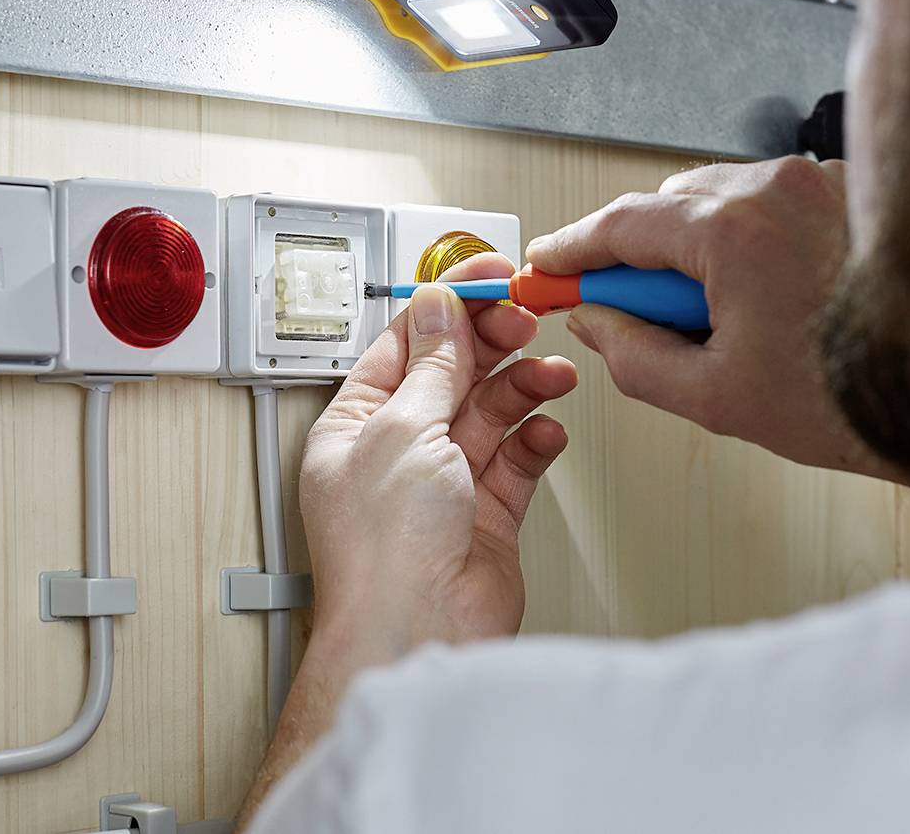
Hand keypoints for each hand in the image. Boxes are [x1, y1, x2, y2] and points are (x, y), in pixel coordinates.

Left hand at [237, 255, 576, 828]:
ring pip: (492, 412)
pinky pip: (517, 460)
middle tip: (529, 319)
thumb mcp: (401, 429)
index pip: (406, 343)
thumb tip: (438, 310)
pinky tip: (547, 431)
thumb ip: (432, 366)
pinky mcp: (487, 514)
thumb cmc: (382, 551)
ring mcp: (444, 482)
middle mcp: (398, 449)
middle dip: (493, 341)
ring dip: (524, 386)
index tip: (490, 277)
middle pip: (453, 372)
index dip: (449, 305)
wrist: (417, 632)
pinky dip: (536, 439)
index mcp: (356, 422)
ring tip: (553, 376)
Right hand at [525, 159, 897, 481]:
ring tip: (721, 321)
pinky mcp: (851, 192)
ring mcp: (820, 183)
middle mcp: (778, 187)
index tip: (549, 266)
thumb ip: (633, 356)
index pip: (624, 223)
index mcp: (735, 229)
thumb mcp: (716, 396)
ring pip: (720, 199)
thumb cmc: (854, 399)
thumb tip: (596, 324)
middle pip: (670, 204)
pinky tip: (765, 300)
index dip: (575, 249)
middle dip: (640, 256)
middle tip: (628, 313)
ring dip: (697, 248)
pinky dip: (748, 239)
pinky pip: (770, 203)